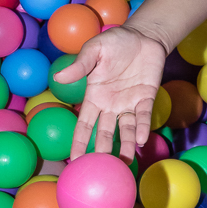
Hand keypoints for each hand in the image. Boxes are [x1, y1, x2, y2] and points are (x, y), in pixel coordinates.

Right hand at [53, 26, 167, 161]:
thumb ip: (80, 65)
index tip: (74, 161)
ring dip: (125, 144)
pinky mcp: (147, 96)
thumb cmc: (115, 42)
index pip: (84, 124)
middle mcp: (111, 104)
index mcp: (95, 96)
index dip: (79, 142)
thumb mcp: (95, 50)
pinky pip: (145, 115)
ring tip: (124, 163)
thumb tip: (59, 77)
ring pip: (127, 128)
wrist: (142, 35)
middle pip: (105, 132)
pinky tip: (142, 140)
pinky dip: (144, 127)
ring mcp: (130, 102)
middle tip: (100, 172)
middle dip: (102, 151)